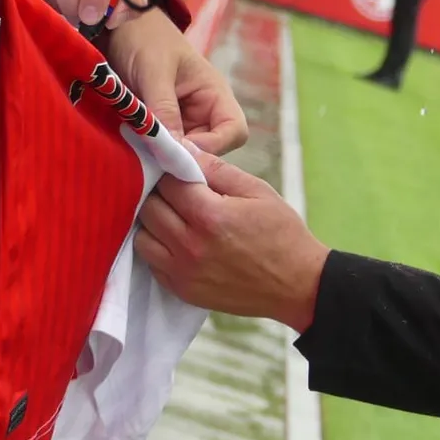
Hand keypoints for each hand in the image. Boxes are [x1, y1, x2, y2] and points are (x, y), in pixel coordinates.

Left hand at [106, 8, 247, 153]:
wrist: (119, 24)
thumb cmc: (145, 38)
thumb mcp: (154, 71)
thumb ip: (164, 109)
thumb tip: (174, 150)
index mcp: (215, 93)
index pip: (234, 131)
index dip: (213, 148)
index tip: (181, 151)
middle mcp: (204, 110)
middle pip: (211, 149)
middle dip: (187, 157)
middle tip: (157, 160)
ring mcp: (183, 119)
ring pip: (185, 152)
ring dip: (167, 156)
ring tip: (143, 154)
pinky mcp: (162, 125)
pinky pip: (164, 147)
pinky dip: (153, 152)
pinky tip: (137, 149)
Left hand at [136, 147, 328, 330]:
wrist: (296, 285)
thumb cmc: (281, 233)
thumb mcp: (257, 191)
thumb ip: (218, 170)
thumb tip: (186, 149)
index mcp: (210, 215)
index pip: (168, 182)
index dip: (171, 170)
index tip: (178, 169)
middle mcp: (190, 245)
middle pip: (150, 207)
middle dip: (160, 193)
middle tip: (177, 191)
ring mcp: (183, 271)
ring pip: (143, 236)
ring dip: (154, 221)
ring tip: (174, 216)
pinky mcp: (182, 290)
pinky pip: (151, 262)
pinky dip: (157, 247)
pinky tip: (176, 240)